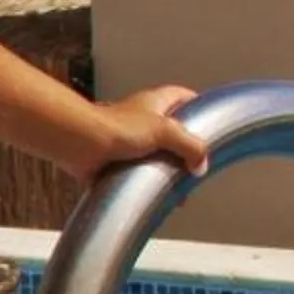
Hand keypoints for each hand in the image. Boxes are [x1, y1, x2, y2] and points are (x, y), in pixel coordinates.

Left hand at [75, 85, 208, 181]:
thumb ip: (190, 146)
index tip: (213, 124)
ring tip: (182, 188)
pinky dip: (149, 182)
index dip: (198, 107)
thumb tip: (201, 165)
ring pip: (157, 153)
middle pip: (173, 130)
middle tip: (199, 165)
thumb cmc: (120, 129)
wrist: (80, 144)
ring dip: (167, 169)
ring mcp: (129, 139)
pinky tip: (159, 197)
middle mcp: (143, 118)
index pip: (183, 97)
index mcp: (156, 102)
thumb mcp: (165, 131)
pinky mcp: (117, 159)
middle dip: (185, 148)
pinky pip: (139, 171)